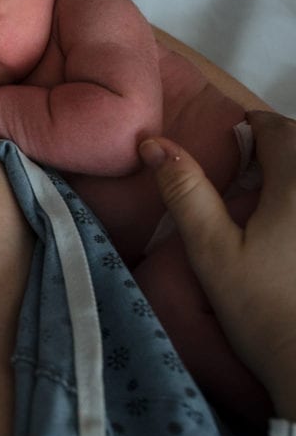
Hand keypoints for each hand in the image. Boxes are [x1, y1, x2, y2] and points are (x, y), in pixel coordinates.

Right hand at [140, 110, 295, 405]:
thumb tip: (153, 142)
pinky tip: (287, 228)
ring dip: (293, 172)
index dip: (253, 127)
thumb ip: (186, 192)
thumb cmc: (260, 308)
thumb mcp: (212, 250)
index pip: (278, 130)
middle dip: (280, 145)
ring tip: (272, 193)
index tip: (233, 139)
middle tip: (250, 164)